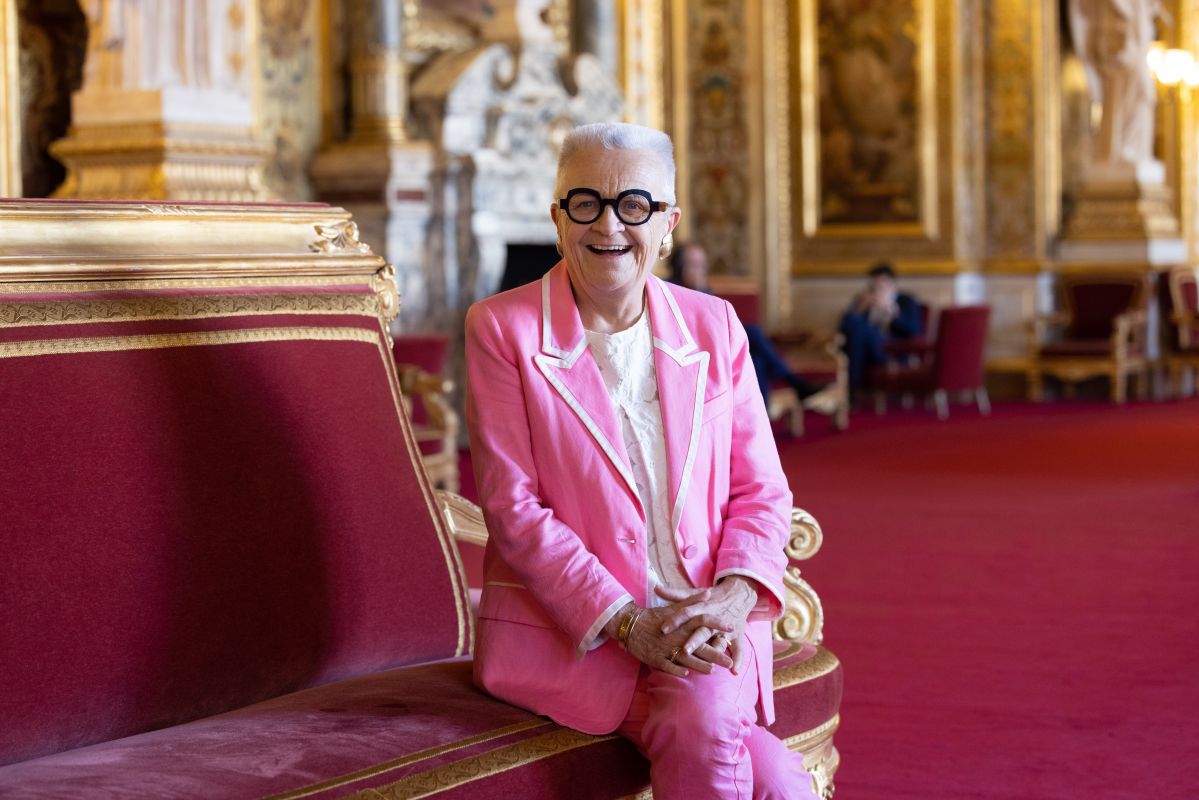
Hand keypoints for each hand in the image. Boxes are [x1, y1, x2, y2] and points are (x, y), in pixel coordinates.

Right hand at [604, 595, 733, 676]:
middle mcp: (677, 636)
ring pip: (685, 657)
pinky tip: (686, 673)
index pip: (703, 620)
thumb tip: (709, 593)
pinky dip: (676, 669)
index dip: (717, 623)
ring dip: (699, 664)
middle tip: (729, 661)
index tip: (732, 626)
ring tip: (712, 670)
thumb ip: (693, 601)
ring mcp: (666, 648)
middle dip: (715, 653)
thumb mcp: (674, 608)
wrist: (630, 625)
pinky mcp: (656, 658)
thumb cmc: (654, 617)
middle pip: (699, 645)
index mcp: (682, 623)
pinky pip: (667, 665)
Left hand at [654, 578, 756, 674]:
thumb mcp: (693, 593)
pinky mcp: (738, 635)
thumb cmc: (711, 597)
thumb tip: (656, 589)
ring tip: (711, 665)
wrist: (738, 594)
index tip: (663, 629)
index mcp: (702, 607)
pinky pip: (739, 649)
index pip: (687, 613)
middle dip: (695, 641)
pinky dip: (739, 660)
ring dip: (716, 652)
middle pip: (703, 630)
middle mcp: (714, 618)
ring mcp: (727, 628)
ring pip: (721, 641)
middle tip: (684, 650)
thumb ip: (675, 594)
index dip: (675, 620)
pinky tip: (735, 672)